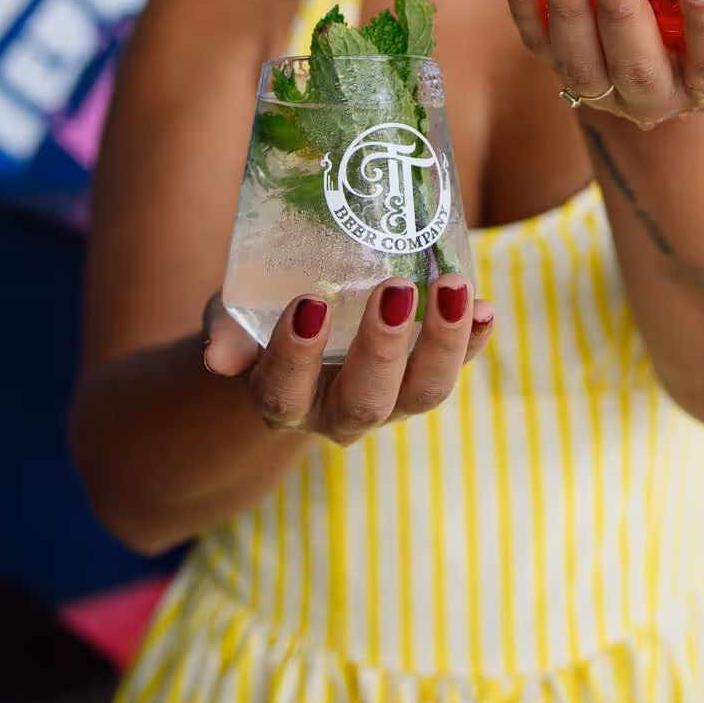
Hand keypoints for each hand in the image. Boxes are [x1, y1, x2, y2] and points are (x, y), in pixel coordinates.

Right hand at [202, 276, 493, 443]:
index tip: (307, 303)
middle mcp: (339, 413)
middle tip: (393, 289)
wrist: (299, 339)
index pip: (284, 391)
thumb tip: (217, 358)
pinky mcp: (425, 378)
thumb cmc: (260, 319)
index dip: (295, 355)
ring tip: (454, 289)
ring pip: (424, 394)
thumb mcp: (235, 317)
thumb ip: (227, 329)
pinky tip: (486, 308)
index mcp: (283, 400)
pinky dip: (474, 340)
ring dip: (444, 344)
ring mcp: (390, 401)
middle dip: (383, 348)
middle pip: (366, 402)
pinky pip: (458, 368)